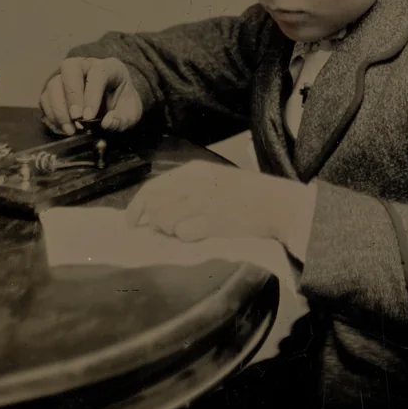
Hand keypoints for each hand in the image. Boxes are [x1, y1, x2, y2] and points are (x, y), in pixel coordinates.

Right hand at [40, 57, 143, 135]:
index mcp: (108, 67)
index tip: (89, 117)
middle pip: (69, 67)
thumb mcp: (131, 113)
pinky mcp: (55, 91)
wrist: (115, 104)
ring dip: (58, 109)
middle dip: (71, 95)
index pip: (97, 72)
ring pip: (53, 83)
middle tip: (76, 118)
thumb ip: (122, 119)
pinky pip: (45, 99)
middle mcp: (85, 66)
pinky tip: (63, 129)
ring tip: (70, 129)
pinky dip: (51, 116)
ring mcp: (67, 77)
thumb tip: (107, 123)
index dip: (91, 94)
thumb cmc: (123, 105)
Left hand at [126, 160, 311, 244]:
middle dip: (157, 223)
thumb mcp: (212, 181)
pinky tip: (205, 232)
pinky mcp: (213, 219)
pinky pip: (184, 233)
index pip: (152, 188)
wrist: (276, 203)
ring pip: (166, 221)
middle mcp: (195, 182)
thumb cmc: (246, 195)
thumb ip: (184, 192)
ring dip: (173, 232)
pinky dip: (190, 237)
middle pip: (155, 207)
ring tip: (194, 228)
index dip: (136, 208)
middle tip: (172, 229)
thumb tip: (153, 213)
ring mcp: (203, 200)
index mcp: (194, 171)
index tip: (131, 223)